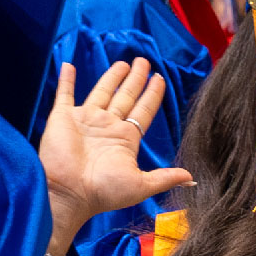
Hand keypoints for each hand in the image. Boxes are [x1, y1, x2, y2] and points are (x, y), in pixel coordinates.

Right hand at [39, 59, 190, 255]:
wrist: (68, 194)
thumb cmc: (103, 192)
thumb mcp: (140, 186)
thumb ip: (165, 178)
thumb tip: (192, 180)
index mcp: (125, 138)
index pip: (143, 110)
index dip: (152, 94)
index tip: (160, 79)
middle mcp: (107, 126)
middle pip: (126, 96)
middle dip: (136, 79)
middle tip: (144, 61)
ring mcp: (85, 120)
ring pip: (101, 91)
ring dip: (111, 76)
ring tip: (123, 63)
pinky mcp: (63, 118)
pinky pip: (65, 94)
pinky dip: (66, 80)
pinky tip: (69, 65)